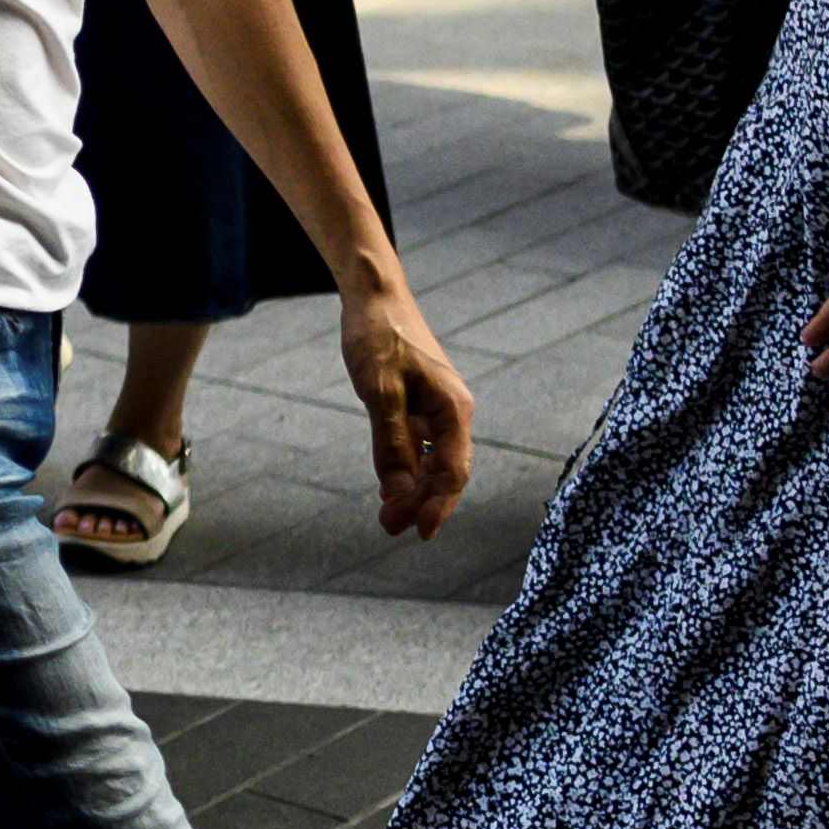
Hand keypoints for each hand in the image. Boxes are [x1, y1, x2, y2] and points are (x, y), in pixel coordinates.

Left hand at [337, 282, 474, 538]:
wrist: (374, 296)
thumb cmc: (379, 336)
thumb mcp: (380, 391)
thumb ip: (391, 442)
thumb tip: (398, 493)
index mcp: (454, 409)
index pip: (453, 470)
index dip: (437, 505)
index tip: (418, 532)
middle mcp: (452, 412)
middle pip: (445, 472)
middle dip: (422, 503)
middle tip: (390, 529)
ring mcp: (437, 409)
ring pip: (431, 461)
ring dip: (412, 489)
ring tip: (388, 517)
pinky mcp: (419, 403)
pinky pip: (419, 446)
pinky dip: (406, 467)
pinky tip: (389, 485)